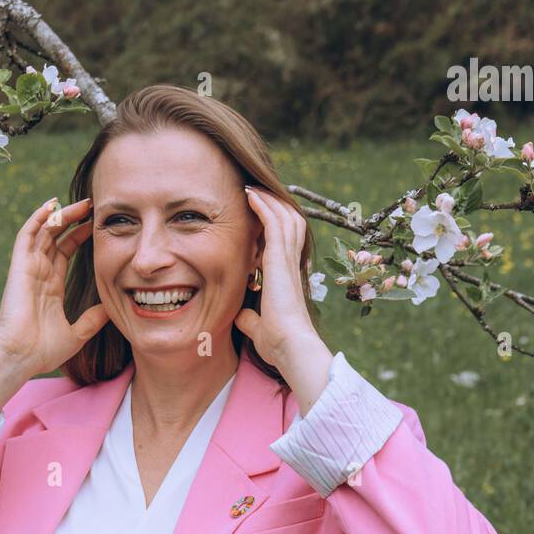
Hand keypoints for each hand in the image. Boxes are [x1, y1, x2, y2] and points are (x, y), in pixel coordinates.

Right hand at [0, 197, 109, 377]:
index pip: (65, 251)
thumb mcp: (77, 333)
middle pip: (56, 237)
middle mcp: (39, 273)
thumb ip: (93, 319)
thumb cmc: (43, 351)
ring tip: (81, 203)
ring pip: (43, 231)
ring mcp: (28, 268)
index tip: (96, 224)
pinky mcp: (19, 267)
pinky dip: (37, 218)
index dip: (79, 236)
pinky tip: (52, 205)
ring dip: (60, 214)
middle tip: (92, 205)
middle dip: (73, 219)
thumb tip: (112, 309)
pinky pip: (27, 235)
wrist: (21, 357)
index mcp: (50, 286)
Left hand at [234, 187, 318, 368]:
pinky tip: (250, 195)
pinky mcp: (280, 258)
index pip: (285, 241)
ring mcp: (288, 259)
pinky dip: (263, 206)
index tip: (258, 214)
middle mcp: (292, 264)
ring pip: (284, 216)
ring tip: (253, 187)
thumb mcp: (259, 328)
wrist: (290, 346)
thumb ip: (251, 318)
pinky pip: (274, 222)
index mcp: (288, 278)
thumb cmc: (279, 343)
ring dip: (268, 200)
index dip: (275, 224)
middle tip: (256, 192)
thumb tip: (242, 316)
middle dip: (275, 204)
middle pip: (290, 222)